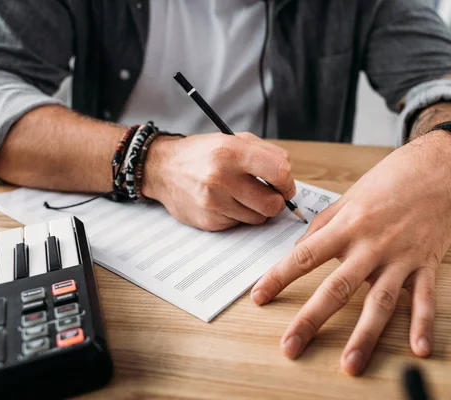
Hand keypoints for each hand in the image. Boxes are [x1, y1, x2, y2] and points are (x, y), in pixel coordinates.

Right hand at [142, 132, 295, 230]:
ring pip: (259, 218)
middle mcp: (221, 178)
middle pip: (272, 203)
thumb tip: (288, 176)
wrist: (162, 168)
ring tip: (244, 196)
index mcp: (231, 152)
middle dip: (276, 201)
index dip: (288, 182)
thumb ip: (265, 153)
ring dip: (258, 209)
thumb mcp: (233, 139)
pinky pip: (240, 224)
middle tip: (269, 194)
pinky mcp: (209, 221)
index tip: (285, 185)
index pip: (279, 172)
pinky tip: (226, 202)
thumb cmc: (202, 153)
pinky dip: (239, 215)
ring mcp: (214, 202)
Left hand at [251, 130, 450, 374]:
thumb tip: (301, 247)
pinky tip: (419, 349)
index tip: (258, 297)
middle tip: (291, 346)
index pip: (305, 255)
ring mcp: (400, 257)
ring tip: (350, 363)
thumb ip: (325, 223)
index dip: (279, 277)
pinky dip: (423, 324)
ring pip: (380, 301)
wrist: (438, 167)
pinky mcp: (427, 263)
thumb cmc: (392, 178)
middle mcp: (372, 244)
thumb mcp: (350, 195)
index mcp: (348, 225)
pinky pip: (426, 298)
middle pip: (337, 287)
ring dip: (365, 335)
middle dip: (311, 319)